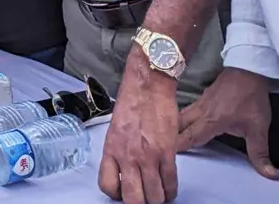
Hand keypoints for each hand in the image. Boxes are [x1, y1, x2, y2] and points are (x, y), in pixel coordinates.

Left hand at [99, 52, 179, 203]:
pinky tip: (170, 190)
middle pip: (133, 198)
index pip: (107, 185)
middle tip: (144, 199)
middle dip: (139, 203)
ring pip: (154, 194)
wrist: (148, 87)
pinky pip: (170, 181)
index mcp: (111, 150)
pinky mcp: (166, 152)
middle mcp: (127, 156)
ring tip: (159, 196)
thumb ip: (118, 151)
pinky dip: (171, 190)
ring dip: (158, 199)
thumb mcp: (115, 130)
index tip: (124, 193)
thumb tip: (123, 169)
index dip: (116, 195)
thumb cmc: (131, 104)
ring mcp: (148, 156)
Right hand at [177, 67, 277, 179]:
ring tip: (168, 139)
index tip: (166, 158)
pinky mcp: (202, 98)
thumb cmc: (251, 99)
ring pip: (179, 117)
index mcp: (210, 122)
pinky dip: (180, 119)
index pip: (188, 138)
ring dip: (174, 128)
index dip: (177, 148)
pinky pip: (186, 110)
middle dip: (170, 138)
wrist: (248, 70)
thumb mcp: (258, 128)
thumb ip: (260, 152)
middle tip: (164, 150)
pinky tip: (182, 124)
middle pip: (177, 127)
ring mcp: (199, 103)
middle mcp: (199, 113)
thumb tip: (270, 175)